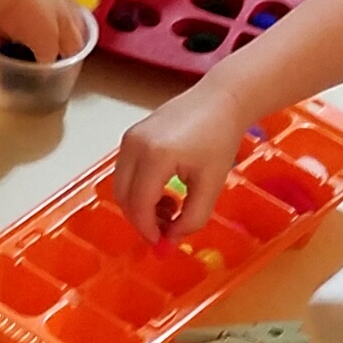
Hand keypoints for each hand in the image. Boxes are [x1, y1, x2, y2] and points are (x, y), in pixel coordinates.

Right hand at [112, 79, 247, 240]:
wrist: (220, 99)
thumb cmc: (220, 138)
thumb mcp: (212, 184)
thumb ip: (192, 218)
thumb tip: (172, 239)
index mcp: (156, 156)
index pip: (139, 204)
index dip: (148, 229)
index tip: (162, 243)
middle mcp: (134, 145)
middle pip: (123, 197)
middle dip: (141, 220)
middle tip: (166, 230)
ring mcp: (129, 138)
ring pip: (121, 186)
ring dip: (140, 205)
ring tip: (171, 206)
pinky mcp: (131, 135)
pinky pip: (125, 172)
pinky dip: (138, 189)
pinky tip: (164, 190)